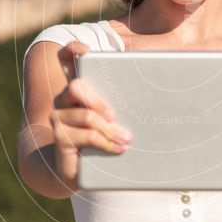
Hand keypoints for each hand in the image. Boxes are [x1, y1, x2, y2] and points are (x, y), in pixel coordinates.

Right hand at [49, 41, 132, 191]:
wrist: (79, 170)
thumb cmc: (102, 138)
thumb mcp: (114, 117)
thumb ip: (126, 100)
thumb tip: (162, 83)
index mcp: (79, 88)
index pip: (66, 58)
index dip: (72, 50)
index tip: (87, 50)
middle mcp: (64, 99)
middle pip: (76, 86)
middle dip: (98, 100)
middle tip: (115, 115)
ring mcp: (59, 118)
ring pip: (86, 116)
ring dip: (110, 129)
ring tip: (128, 139)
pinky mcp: (60, 138)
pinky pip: (86, 136)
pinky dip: (106, 142)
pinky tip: (119, 148)